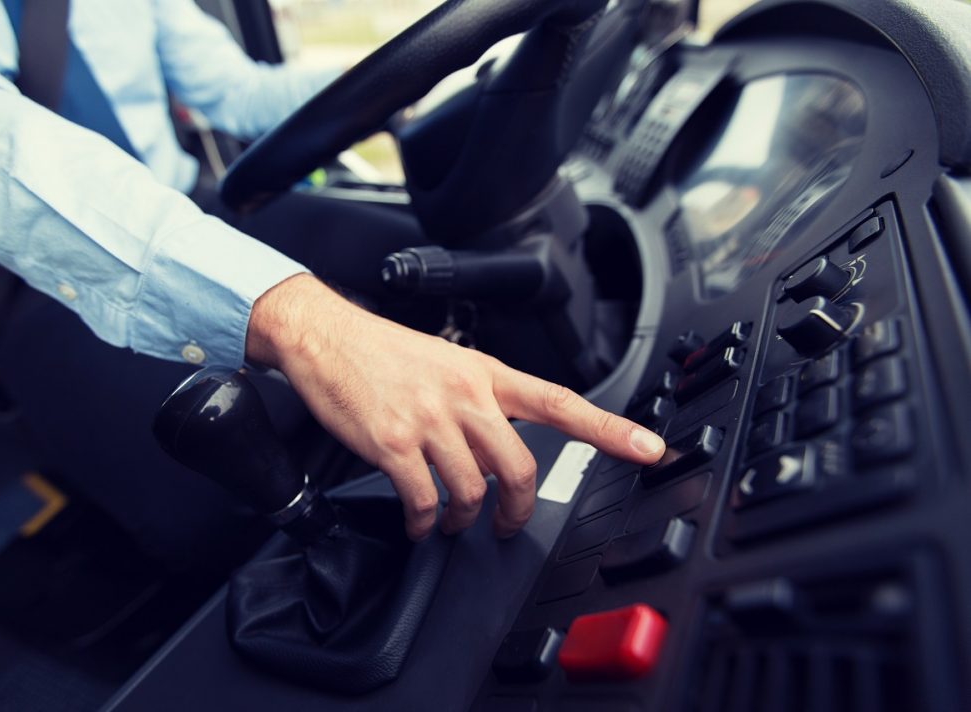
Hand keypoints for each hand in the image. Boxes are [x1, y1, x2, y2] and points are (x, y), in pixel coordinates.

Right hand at [246, 274, 664, 540]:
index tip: (650, 449)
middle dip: (517, 510)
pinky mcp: (393, 442)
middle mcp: (465, 394)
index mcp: (487, 373)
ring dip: (465, 520)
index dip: (610, 429)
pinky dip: (424, 522)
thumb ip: (483, 398)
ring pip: (473, 490)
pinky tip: (419, 522)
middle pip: (519, 468)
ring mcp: (429, 419)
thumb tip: (505, 440)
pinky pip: (424, 500)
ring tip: (452, 522)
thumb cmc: (385, 351)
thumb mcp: (448, 359)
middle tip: (507, 523)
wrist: (326, 335)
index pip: (562, 402)